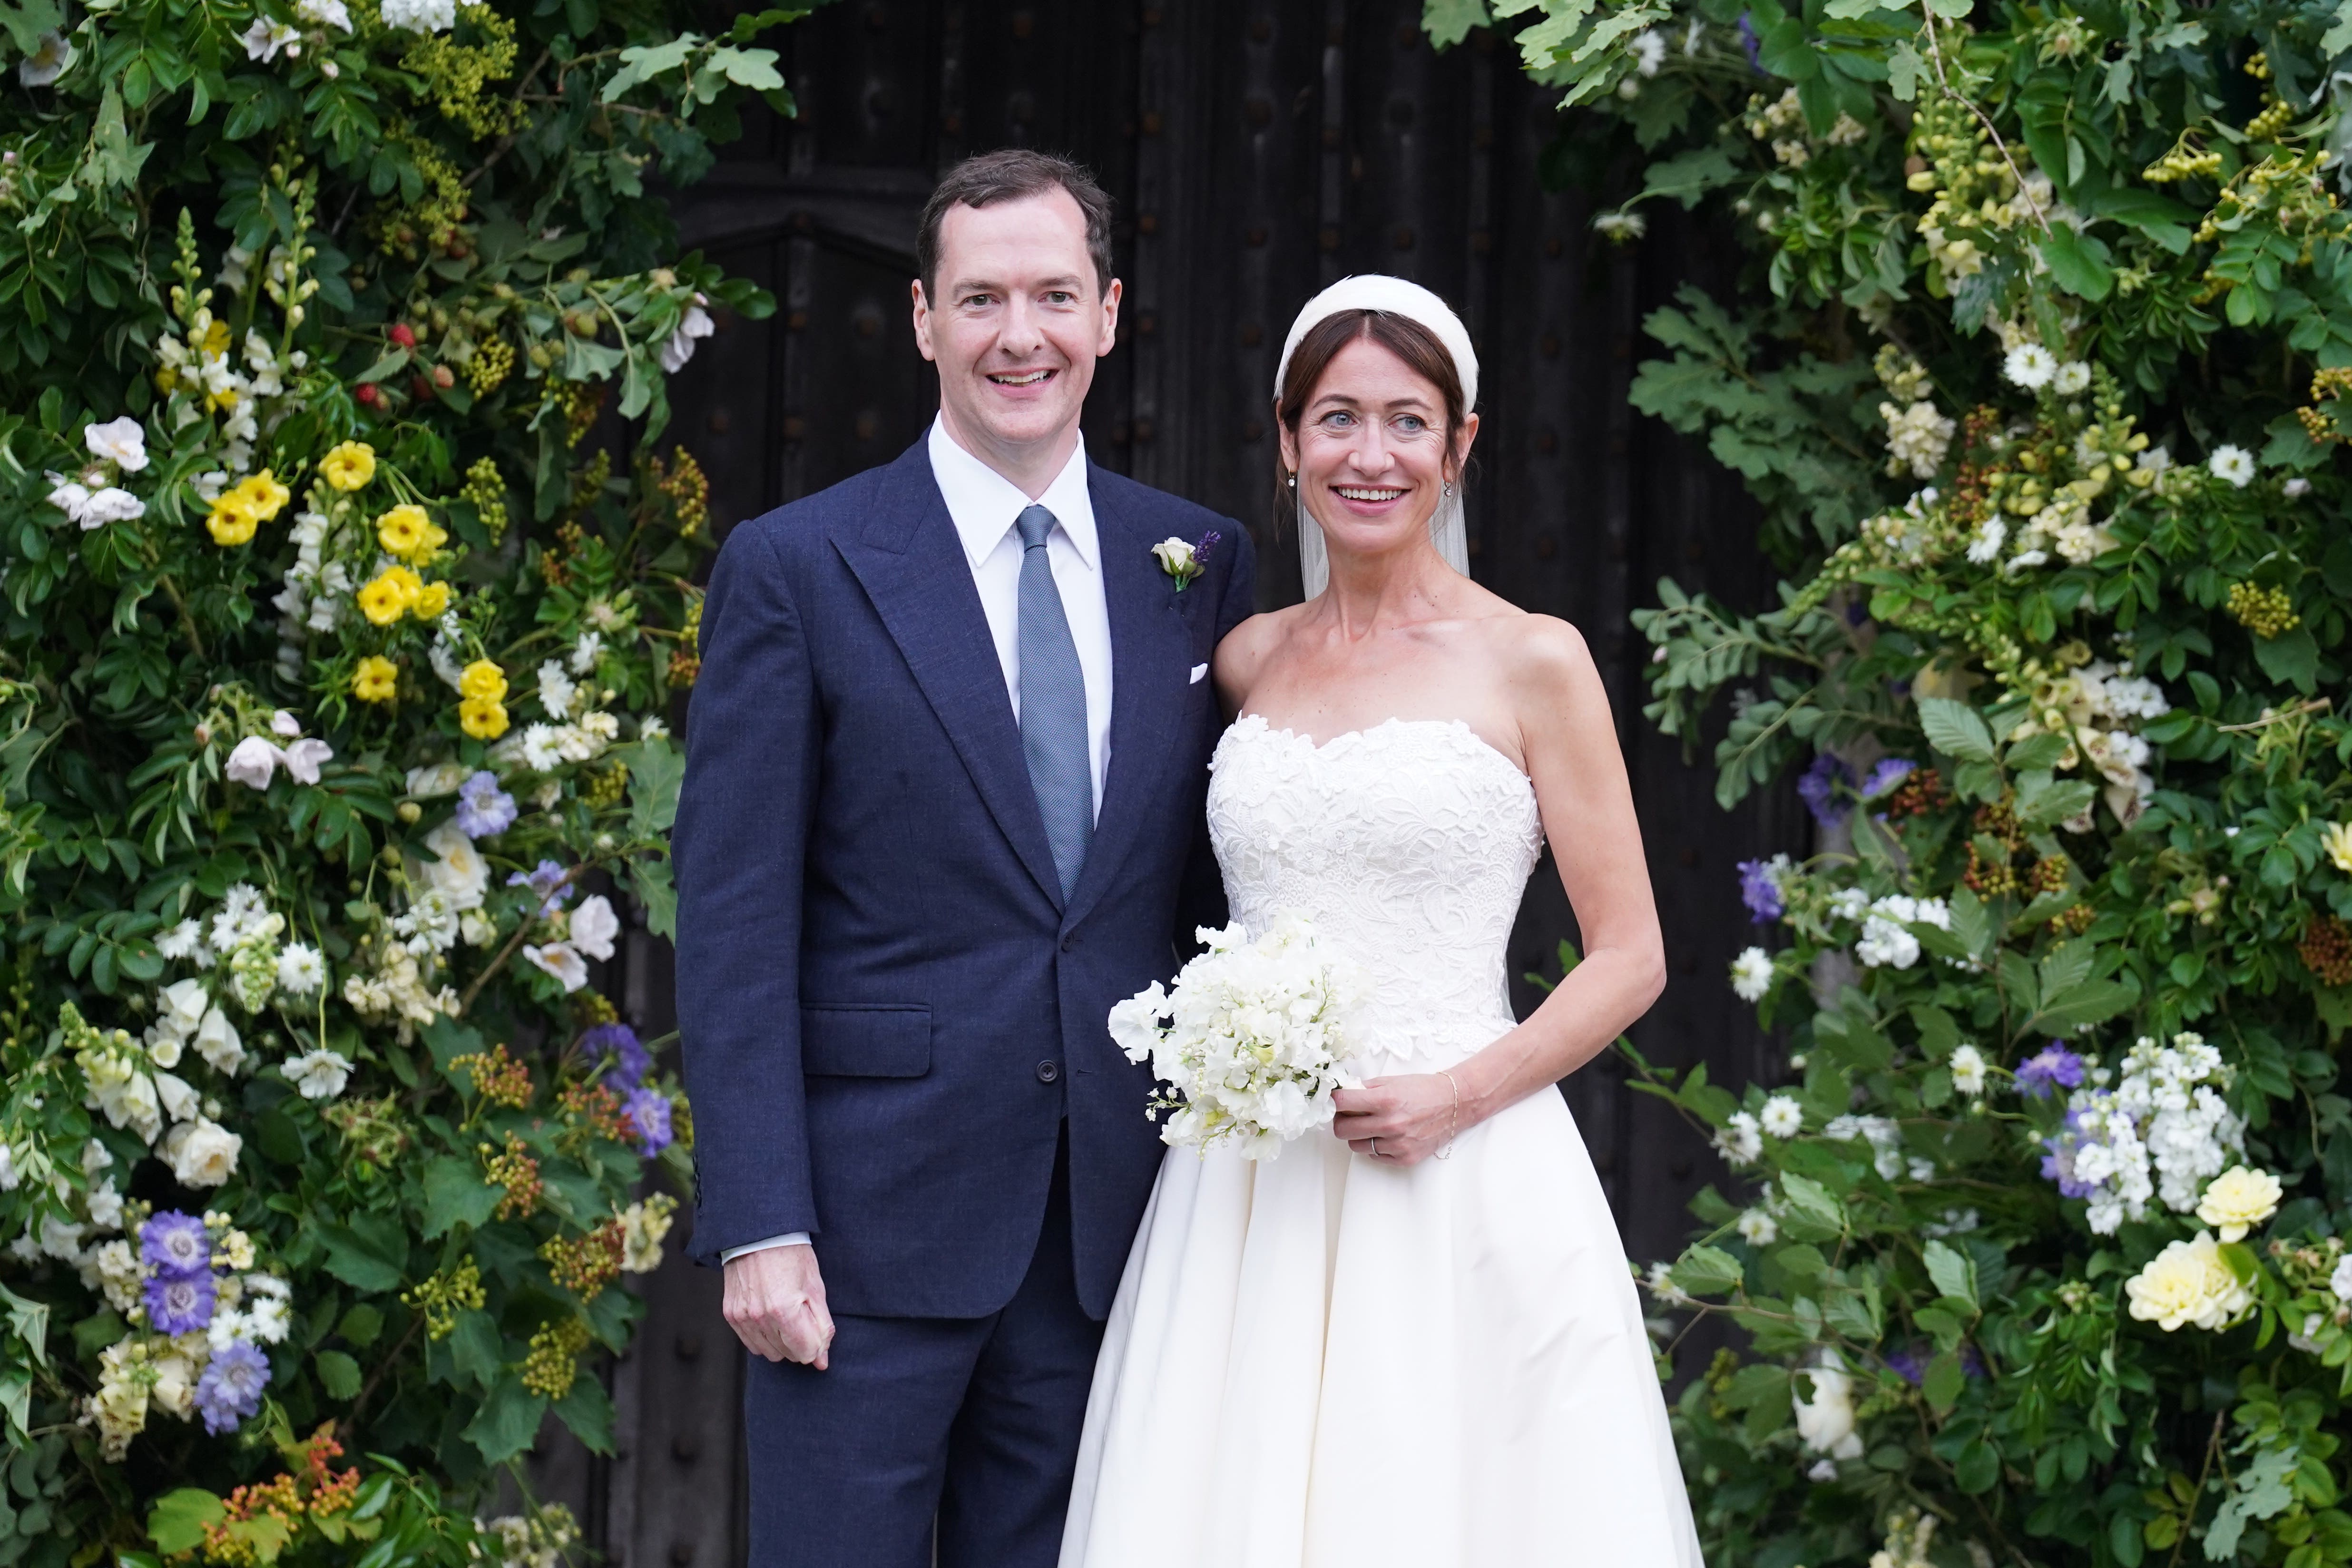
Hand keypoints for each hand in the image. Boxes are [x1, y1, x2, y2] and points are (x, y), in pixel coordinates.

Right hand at [723, 1245, 834, 1368]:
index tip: (817, 1327)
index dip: (817, 1343)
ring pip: (770, 1353)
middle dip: (801, 1342)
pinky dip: (764, 1337)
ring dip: (782, 1342)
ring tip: (786, 1315)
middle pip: (789, 1355)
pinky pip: (751, 1344)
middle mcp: (760, 1318)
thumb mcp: (815, 1287)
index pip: (807, 1352)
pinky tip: (771, 1317)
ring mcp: (743, 1317)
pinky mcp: (731, 1315)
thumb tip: (822, 1361)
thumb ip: (821, 1327)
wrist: (759, 1234)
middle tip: (803, 1315)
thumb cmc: (792, 1255)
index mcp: (785, 1310)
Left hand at [1332, 1072, 1461, 1166]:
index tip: (1337, 1100)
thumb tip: (1341, 1094)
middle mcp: (1390, 1124)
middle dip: (1340, 1121)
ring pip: (1356, 1146)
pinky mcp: (1405, 1158)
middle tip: (1347, 1116)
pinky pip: (1375, 1156)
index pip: (1341, 1103)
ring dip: (1359, 1135)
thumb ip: (1364, 1089)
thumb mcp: (1391, 1081)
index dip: (1335, 1101)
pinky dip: (1376, 1147)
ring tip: (1372, 1125)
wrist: (1454, 1104)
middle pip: (1342, 1130)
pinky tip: (1387, 1136)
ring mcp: (1398, 1144)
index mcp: (1385, 1100)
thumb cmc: (1423, 1090)